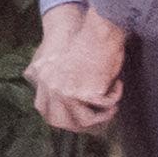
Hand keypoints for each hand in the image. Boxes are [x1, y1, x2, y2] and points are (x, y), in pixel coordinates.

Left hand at [30, 1, 128, 135]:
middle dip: (81, 125)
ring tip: (112, 108)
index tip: (77, 121)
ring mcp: (68, 92)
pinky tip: (117, 84)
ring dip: (103, 116)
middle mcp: (51, 88)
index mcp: (40, 79)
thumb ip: (46, 76)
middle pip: (61, 121)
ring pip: (85, 121)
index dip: (61, 119)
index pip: (44, 110)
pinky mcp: (88, 92)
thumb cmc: (81, 41)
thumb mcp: (51, 57)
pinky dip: (115, 96)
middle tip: (98, 122)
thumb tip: (50, 92)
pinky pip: (106, 106)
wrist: (96, 31)